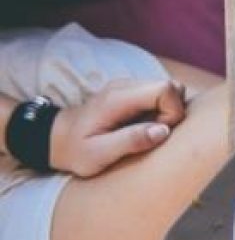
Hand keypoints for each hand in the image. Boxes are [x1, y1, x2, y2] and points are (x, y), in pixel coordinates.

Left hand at [49, 79, 186, 177]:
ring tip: (148, 131)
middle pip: (173, 87)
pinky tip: (144, 126)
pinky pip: (161, 96)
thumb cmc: (76, 150)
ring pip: (170, 90)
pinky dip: (162, 112)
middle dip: (174, 113)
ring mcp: (129, 86)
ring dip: (169, 113)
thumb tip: (163, 130)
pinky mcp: (132, 92)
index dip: (173, 113)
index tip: (159, 133)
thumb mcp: (99, 154)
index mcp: (118, 98)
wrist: (56, 138)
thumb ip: (131, 141)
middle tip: (153, 133)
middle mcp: (125, 86)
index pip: (166, 89)